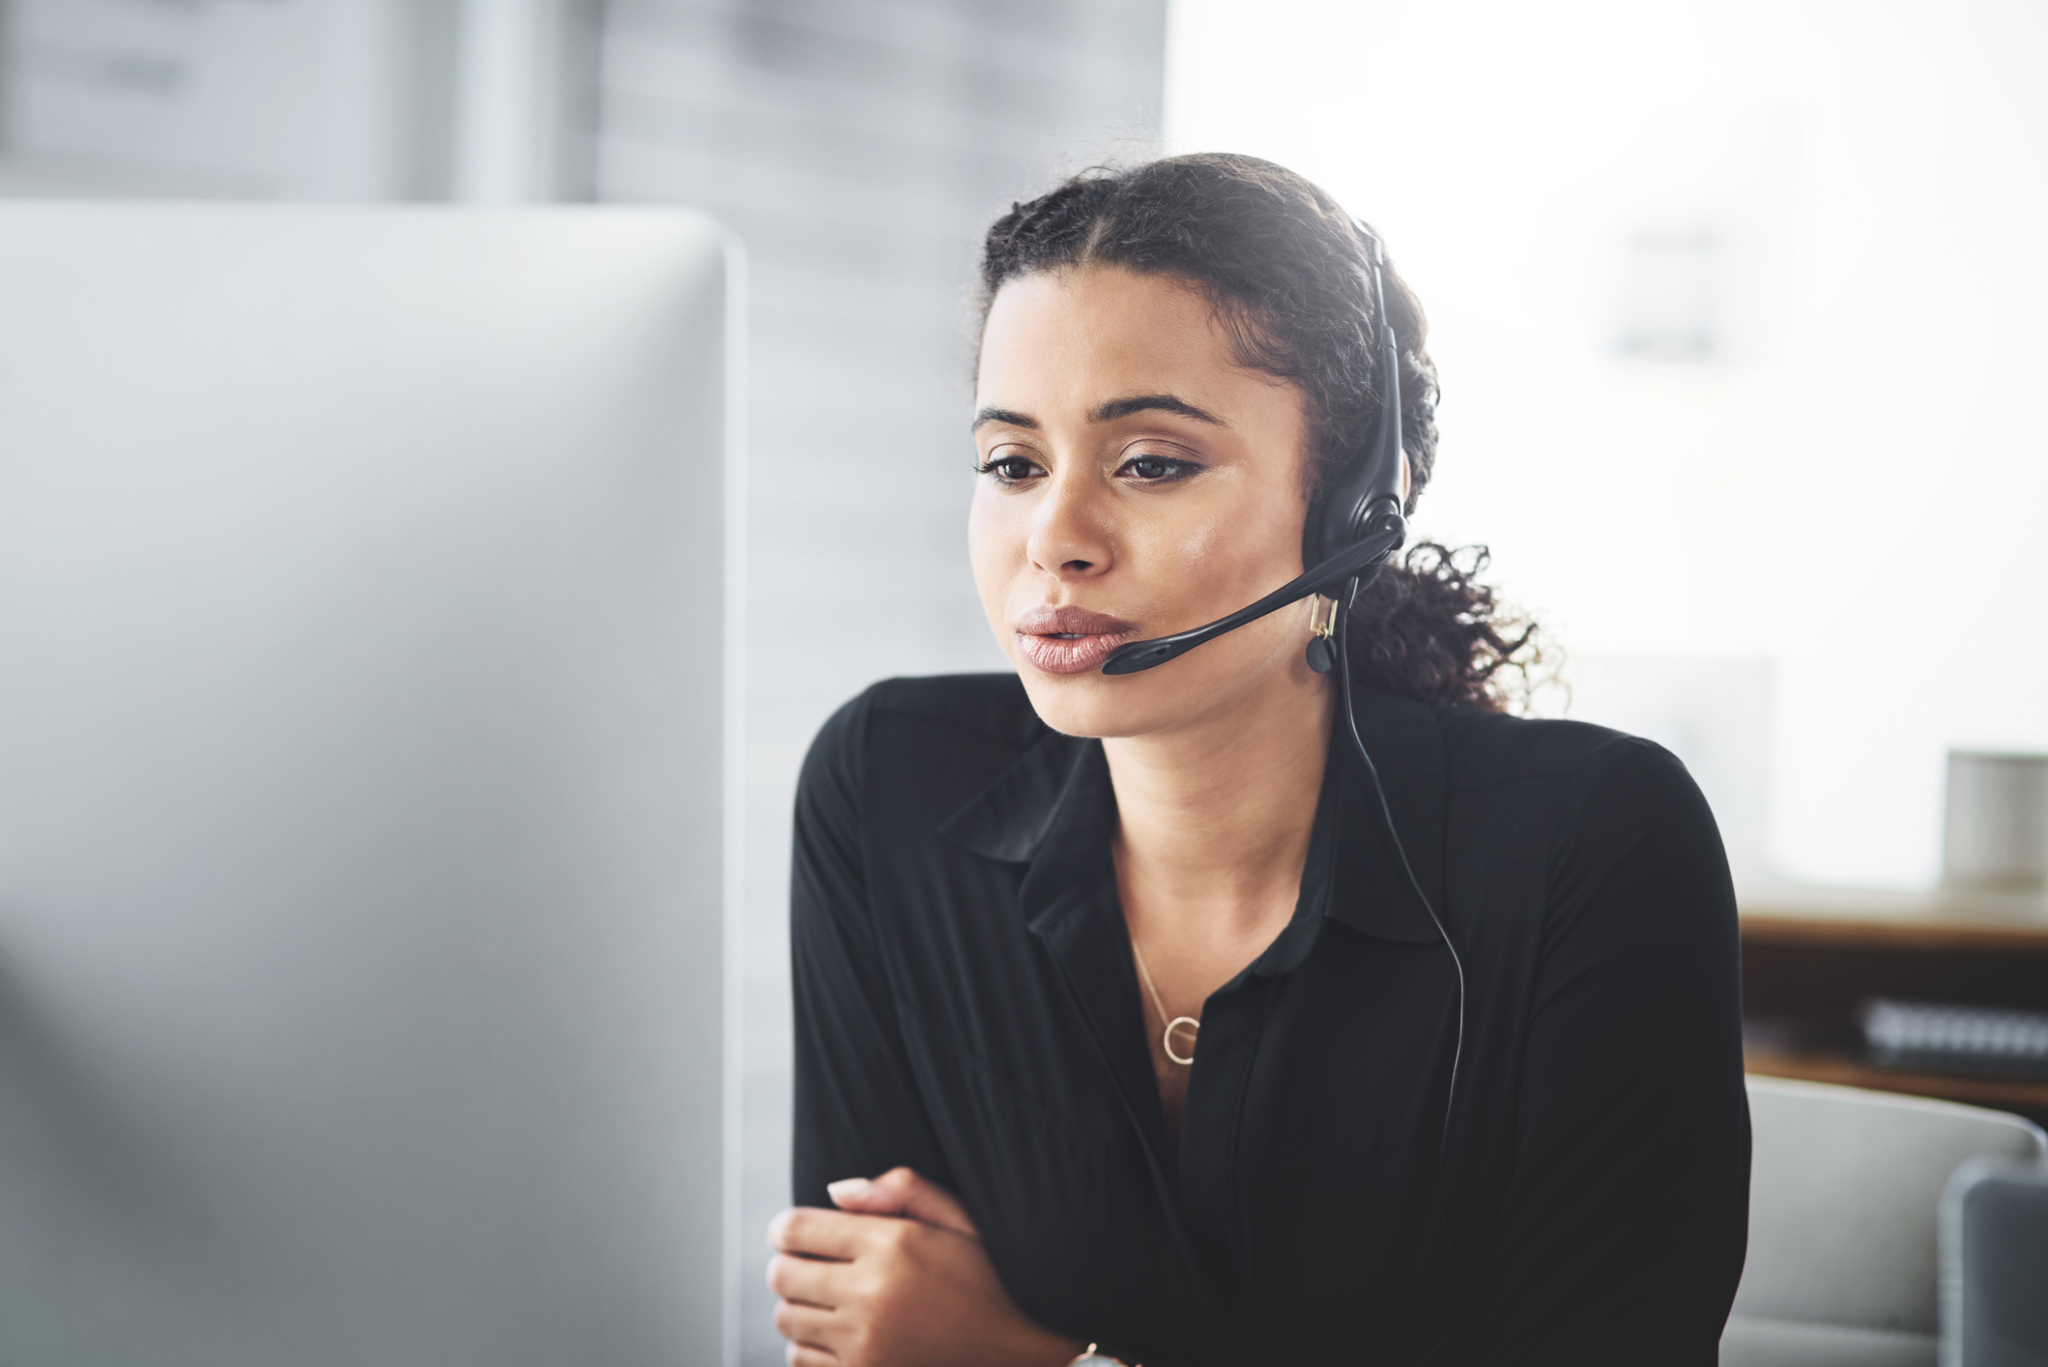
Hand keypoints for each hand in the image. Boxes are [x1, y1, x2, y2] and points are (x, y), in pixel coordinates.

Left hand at [767, 1166, 1082, 1366]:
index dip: (787, 1229)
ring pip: (786, 1319)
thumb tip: (833, 1192)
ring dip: (800, 1306)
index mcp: (892, 1243)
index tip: (797, 1234)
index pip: (794, 1229)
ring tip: (831, 1301)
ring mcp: (865, 1343)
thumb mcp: (959, 1218)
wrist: (1020, 1346)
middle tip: (815, 1266)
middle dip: (791, 1265)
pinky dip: (809, 1345)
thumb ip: (900, 1189)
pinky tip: (839, 1334)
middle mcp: (872, 1294)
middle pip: (781, 1275)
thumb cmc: (988, 1276)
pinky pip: (800, 1359)